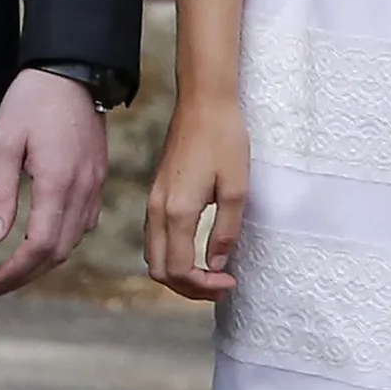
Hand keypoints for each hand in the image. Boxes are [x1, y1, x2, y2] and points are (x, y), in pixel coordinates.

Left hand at [0, 67, 108, 294]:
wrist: (73, 69)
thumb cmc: (33, 101)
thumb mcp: (4, 142)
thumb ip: (0, 192)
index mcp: (57, 183)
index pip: (40, 246)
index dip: (18, 271)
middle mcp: (82, 189)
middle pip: (61, 250)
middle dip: (32, 273)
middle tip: (4, 283)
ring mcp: (95, 183)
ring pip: (76, 238)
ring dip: (49, 259)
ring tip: (21, 265)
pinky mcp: (99, 175)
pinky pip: (87, 220)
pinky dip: (66, 238)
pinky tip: (48, 235)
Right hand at [142, 97, 246, 302]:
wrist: (203, 101)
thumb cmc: (224, 139)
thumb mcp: (237, 188)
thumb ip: (225, 231)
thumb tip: (217, 264)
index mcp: (177, 212)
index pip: (180, 270)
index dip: (204, 286)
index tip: (229, 282)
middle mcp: (158, 210)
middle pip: (160, 270)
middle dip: (189, 287)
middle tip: (221, 285)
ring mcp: (153, 201)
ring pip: (154, 255)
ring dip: (179, 272)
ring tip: (212, 273)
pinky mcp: (157, 192)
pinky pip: (156, 237)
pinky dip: (173, 254)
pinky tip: (198, 250)